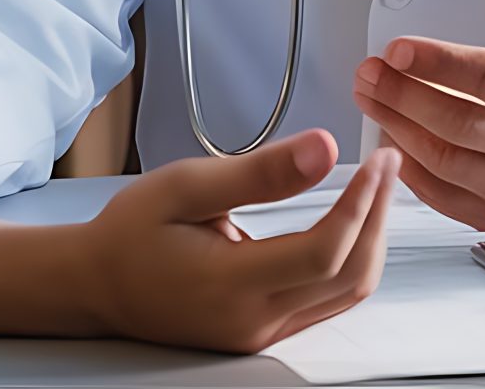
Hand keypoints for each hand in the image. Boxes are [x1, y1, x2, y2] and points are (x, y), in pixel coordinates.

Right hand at [78, 130, 398, 354]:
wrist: (97, 285)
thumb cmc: (130, 233)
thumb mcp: (185, 187)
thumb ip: (257, 173)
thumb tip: (323, 151)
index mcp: (229, 284)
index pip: (323, 252)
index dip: (361, 204)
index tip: (378, 162)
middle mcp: (252, 320)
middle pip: (349, 276)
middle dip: (378, 216)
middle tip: (387, 165)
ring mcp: (262, 333)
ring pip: (347, 294)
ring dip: (371, 239)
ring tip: (376, 188)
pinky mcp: (265, 332)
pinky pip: (329, 301)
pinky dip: (351, 259)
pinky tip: (351, 221)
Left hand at [352, 0, 484, 230]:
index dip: (438, 63)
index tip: (396, 49)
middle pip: (459, 122)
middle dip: (402, 94)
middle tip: (369, 72)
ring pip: (444, 161)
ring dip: (396, 127)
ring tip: (370, 97)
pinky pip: (441, 196)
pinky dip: (408, 168)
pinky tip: (389, 137)